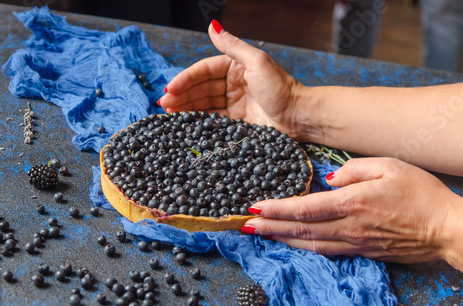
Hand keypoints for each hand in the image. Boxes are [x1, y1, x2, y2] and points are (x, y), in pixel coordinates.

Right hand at [159, 21, 307, 140]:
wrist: (299, 116)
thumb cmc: (282, 87)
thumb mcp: (257, 62)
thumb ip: (232, 46)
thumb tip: (211, 25)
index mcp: (235, 66)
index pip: (204, 70)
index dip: (186, 79)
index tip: (170, 88)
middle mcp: (232, 83)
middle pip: (201, 88)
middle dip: (181, 95)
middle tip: (163, 104)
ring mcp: (234, 103)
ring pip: (204, 104)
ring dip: (185, 107)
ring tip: (168, 113)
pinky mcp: (236, 121)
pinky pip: (213, 120)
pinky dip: (198, 121)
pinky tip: (184, 123)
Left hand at [243, 157, 458, 263]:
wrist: (446, 228)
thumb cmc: (420, 192)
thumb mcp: (388, 166)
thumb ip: (354, 169)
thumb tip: (328, 179)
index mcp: (353, 202)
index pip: (305, 207)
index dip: (277, 208)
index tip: (255, 207)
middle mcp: (349, 226)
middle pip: (301, 229)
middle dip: (269, 227)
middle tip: (244, 226)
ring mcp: (355, 242)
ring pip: (310, 244)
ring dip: (281, 240)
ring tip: (259, 236)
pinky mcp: (362, 251)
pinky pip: (326, 251)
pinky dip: (303, 248)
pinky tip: (290, 245)